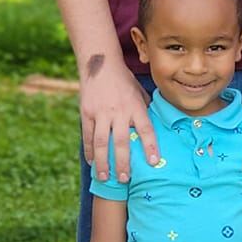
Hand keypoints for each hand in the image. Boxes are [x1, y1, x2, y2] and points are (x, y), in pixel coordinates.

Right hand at [80, 58, 156, 181]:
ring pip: (101, 142)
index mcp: (135, 105)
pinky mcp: (86, 113)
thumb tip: (155, 126)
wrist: (101, 63)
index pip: (146, 128)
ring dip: (103, 162)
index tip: (154, 162)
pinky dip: (89, 152)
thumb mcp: (140, 91)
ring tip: (105, 177)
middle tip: (125, 178)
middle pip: (121, 141)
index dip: (150, 146)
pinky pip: (87, 136)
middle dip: (123, 162)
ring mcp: (101, 112)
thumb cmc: (124, 80)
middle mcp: (118, 110)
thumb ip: (145, 109)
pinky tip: (93, 163)